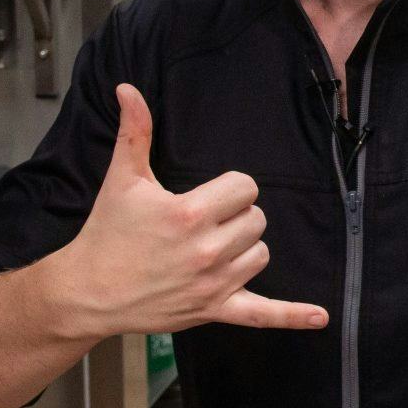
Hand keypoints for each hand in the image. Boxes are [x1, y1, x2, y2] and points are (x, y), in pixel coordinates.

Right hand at [42, 83, 328, 337]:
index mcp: (189, 213)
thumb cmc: (107, 233)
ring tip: (211, 248)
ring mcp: (213, 283)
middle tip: (202, 224)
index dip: (229, 189)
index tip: (207, 196)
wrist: (88, 290)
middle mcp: (207, 249)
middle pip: (257, 219)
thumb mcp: (122, 179)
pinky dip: (292, 316)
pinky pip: (263, 314)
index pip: (246, 187)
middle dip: (235, 217)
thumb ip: (135, 131)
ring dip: (245, 248)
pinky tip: (320, 318)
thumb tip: (128, 89)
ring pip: (261, 253)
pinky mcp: (214, 309)